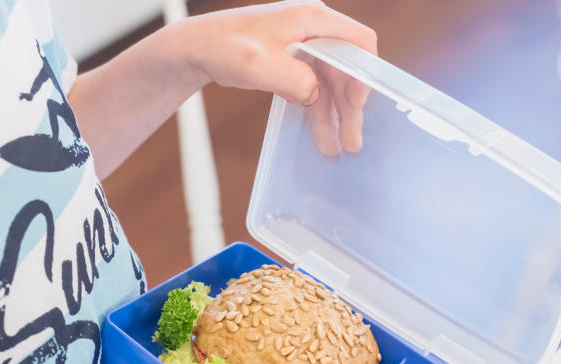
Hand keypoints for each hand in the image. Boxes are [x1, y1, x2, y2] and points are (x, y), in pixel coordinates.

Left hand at [177, 0, 376, 153]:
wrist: (196, 48)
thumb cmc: (222, 47)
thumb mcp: (257, 65)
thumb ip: (292, 79)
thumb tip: (314, 95)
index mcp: (312, 18)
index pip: (359, 41)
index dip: (364, 73)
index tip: (356, 104)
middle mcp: (313, 27)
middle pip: (347, 68)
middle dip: (349, 106)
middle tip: (351, 141)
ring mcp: (304, 43)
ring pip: (331, 81)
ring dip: (333, 114)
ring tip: (335, 148)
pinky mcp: (293, 58)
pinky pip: (315, 85)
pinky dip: (317, 109)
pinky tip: (319, 134)